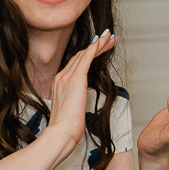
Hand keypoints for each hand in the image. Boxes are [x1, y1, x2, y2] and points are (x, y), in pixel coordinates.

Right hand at [45, 31, 117, 161]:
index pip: (74, 65)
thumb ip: (71, 103)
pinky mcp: (76, 79)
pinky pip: (87, 58)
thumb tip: (76, 105)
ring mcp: (66, 77)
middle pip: (80, 56)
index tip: (96, 49)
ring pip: (85, 54)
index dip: (86, 55)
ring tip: (110, 37)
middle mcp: (60, 77)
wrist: (60, 133)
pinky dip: (95, 47)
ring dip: (99, 44)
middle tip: (107, 38)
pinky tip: (103, 40)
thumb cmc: (64, 128)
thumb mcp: (67, 112)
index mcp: (58, 84)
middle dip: (95, 46)